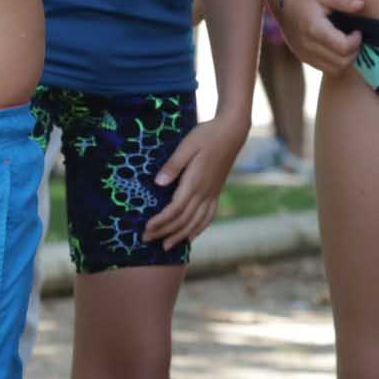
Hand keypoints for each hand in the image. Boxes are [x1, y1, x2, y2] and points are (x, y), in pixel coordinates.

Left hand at [143, 110, 249, 246]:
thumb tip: (158, 183)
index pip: (175, 210)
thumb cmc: (207, 135)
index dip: (160, 222)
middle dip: (164, 232)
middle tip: (146, 240)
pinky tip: (191, 236)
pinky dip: (199, 229)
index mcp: (195, 182)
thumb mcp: (187, 145)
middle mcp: (205, 192)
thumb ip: (173, 165)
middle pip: (182, 220)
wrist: (232, 132)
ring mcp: (212, 194)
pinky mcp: (216, 192)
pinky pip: (208, 216)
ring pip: (196, 222)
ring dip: (180, 236)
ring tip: (166, 247)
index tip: (145, 229)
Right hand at [272, 0, 366, 76]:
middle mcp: (307, 45)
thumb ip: (343, 0)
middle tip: (355, 37)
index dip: (356, 41)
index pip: (343, 47)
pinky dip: (335, 61)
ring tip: (347, 42)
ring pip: (334, 70)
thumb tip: (362, 5)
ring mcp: (303, 53)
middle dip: (354, 52)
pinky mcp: (302, 57)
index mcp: (313, 28)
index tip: (358, 30)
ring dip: (346, 59)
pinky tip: (336, 46)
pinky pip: (325, 68)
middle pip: (341, 62)